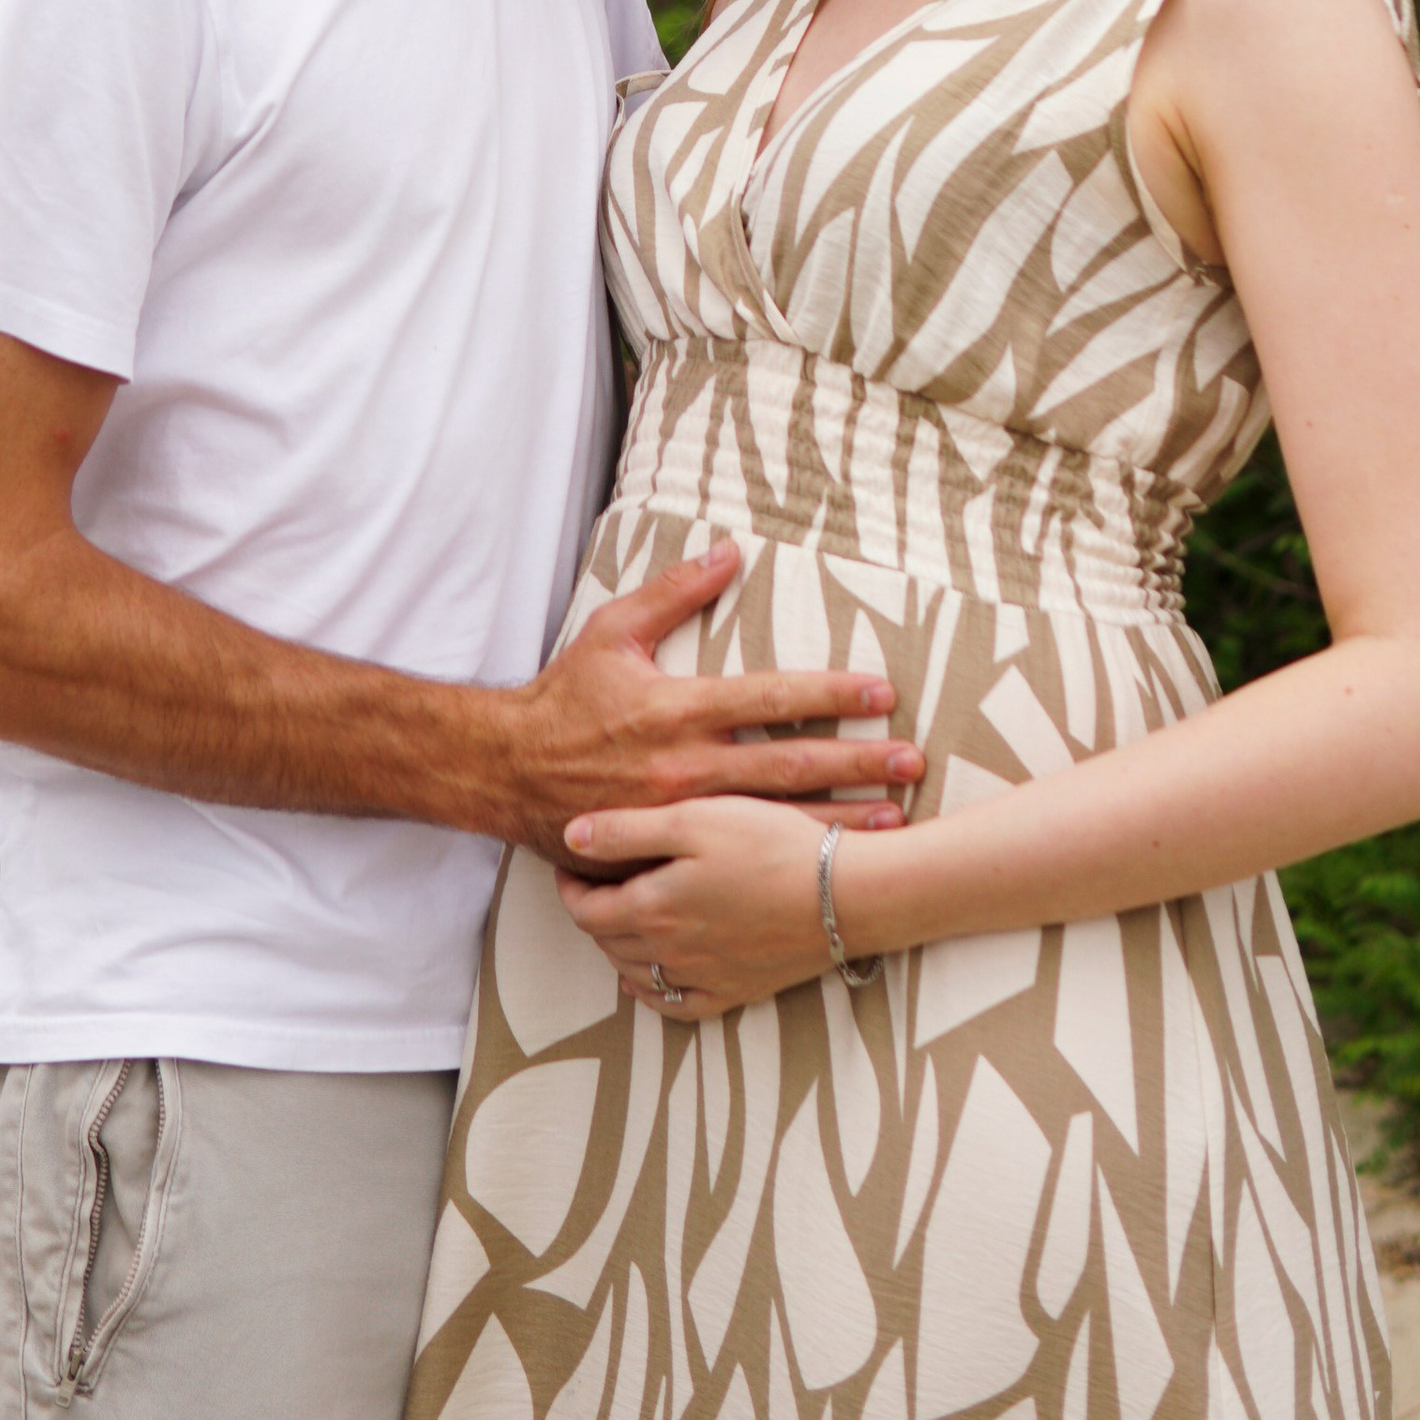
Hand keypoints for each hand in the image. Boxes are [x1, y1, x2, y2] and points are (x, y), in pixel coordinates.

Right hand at [490, 545, 920, 860]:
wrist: (507, 772)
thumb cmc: (565, 697)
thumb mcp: (613, 631)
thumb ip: (674, 592)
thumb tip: (729, 551)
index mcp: (677, 708)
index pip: (772, 697)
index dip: (831, 695)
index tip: (882, 693)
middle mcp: (685, 766)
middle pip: (789, 765)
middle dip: (856, 763)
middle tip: (912, 761)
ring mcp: (679, 817)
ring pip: (773, 820)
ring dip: (837, 820)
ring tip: (893, 819)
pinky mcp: (667, 852)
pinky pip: (734, 859)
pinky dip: (782, 862)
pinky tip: (822, 868)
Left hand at [553, 795, 870, 1016]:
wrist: (844, 893)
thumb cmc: (771, 843)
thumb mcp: (694, 818)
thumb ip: (627, 831)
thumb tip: (569, 839)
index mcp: (653, 908)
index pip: (587, 910)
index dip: (570, 888)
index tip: (570, 864)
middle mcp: (671, 952)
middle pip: (608, 943)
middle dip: (591, 914)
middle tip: (592, 885)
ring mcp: (705, 977)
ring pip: (637, 976)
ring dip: (617, 950)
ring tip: (617, 922)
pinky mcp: (738, 991)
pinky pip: (679, 1006)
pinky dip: (654, 994)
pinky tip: (649, 980)